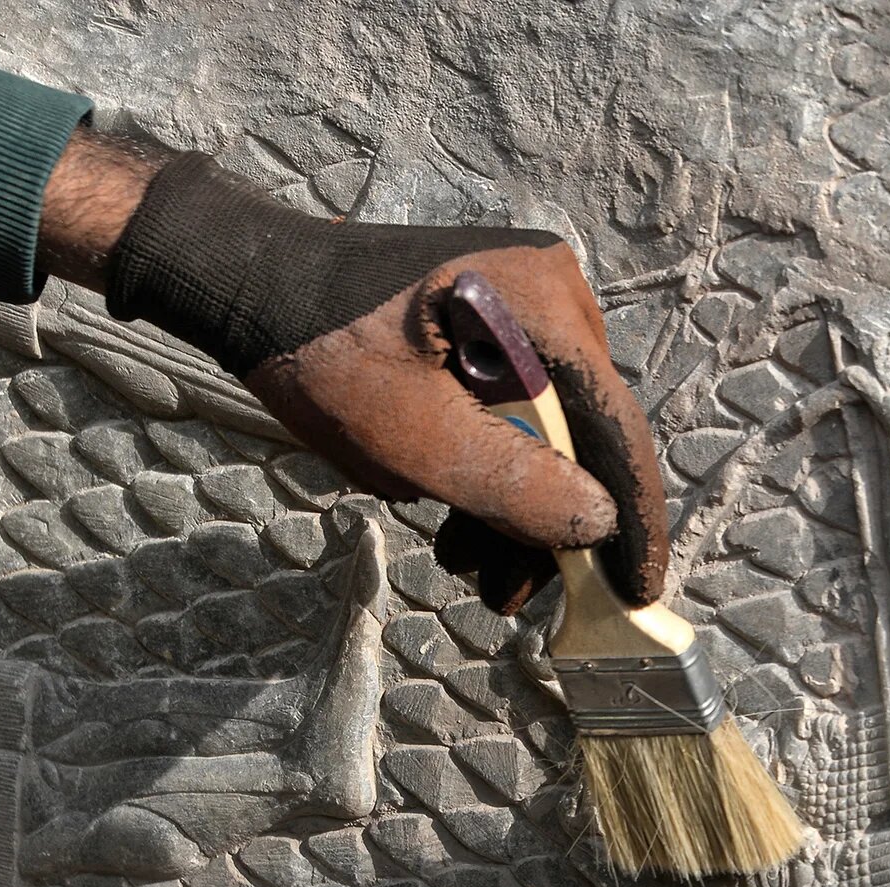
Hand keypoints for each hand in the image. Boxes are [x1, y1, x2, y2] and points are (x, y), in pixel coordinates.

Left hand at [48, 139, 667, 606]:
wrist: (249, 285)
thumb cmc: (321, 351)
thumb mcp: (414, 439)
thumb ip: (513, 485)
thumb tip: (602, 527)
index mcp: (544, 305)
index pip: (615, 427)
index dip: (633, 521)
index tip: (640, 595)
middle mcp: (554, 294)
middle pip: (583, 438)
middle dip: (549, 525)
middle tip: (509, 597)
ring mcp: (526, 306)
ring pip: (550, 434)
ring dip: (515, 507)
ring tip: (467, 566)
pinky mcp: (496, 323)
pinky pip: (519, 410)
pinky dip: (495, 467)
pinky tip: (459, 520)